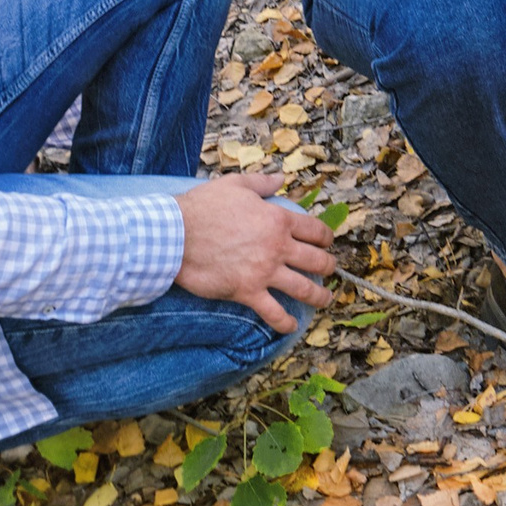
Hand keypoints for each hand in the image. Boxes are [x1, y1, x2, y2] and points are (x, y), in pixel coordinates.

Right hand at [172, 170, 335, 333]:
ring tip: (325, 300)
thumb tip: (281, 179)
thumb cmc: (203, 207)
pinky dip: (285, 323)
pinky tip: (291, 327)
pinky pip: (273, 312)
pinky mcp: (247, 292)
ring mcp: (264, 272)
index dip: (326, 238)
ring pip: (303, 289)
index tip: (328, 243)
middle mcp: (278, 247)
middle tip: (330, 271)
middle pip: (316, 261)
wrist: (176, 234)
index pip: (315, 230)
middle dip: (328, 267)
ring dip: (319, 297)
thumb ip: (262, 183)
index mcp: (278, 220)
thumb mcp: (235, 185)